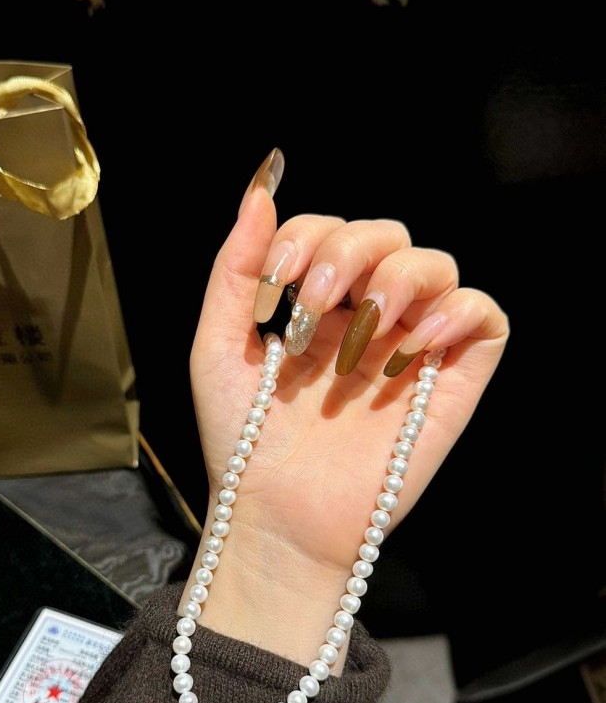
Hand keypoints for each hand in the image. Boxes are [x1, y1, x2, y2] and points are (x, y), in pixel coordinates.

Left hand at [184, 149, 508, 669]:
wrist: (275, 517)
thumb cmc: (244, 442)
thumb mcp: (218, 347)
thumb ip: (236, 267)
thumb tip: (260, 184)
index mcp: (315, 309)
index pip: (330, 231)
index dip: (307, 235)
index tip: (276, 285)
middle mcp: (367, 321)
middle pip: (388, 235)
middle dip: (350, 249)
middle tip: (314, 301)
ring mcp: (410, 350)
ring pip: (438, 265)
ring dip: (400, 275)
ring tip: (364, 323)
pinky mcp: (450, 386)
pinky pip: (485, 319)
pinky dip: (458, 311)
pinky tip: (413, 341)